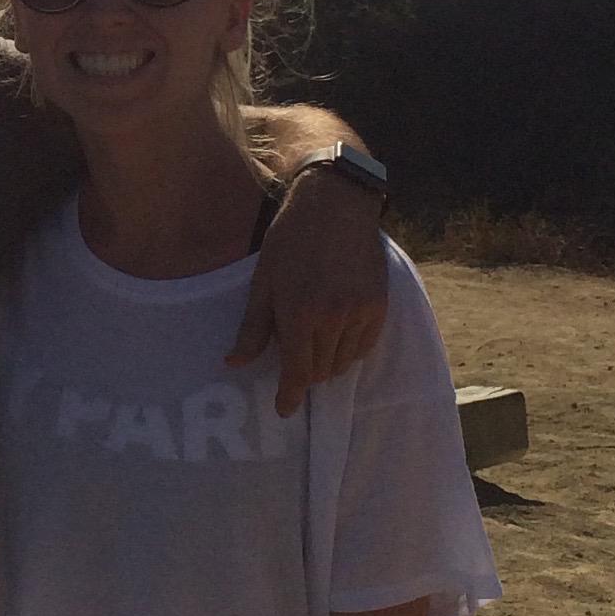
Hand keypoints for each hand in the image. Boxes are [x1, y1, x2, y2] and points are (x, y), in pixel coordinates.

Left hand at [228, 168, 388, 415]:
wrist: (335, 206)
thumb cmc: (290, 241)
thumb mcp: (263, 281)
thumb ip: (253, 327)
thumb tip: (234, 363)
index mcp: (299, 313)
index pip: (297, 371)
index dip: (289, 395)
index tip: (284, 410)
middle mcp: (333, 319)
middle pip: (320, 371)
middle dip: (304, 371)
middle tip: (293, 349)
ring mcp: (360, 313)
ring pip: (343, 363)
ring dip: (326, 361)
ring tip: (314, 336)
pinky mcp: (379, 306)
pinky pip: (364, 347)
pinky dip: (348, 349)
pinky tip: (336, 331)